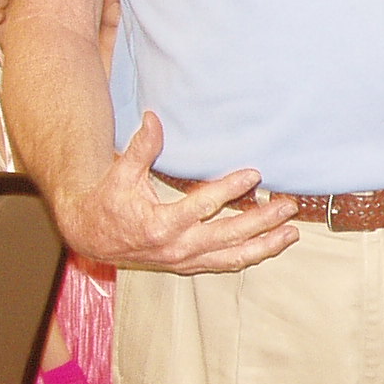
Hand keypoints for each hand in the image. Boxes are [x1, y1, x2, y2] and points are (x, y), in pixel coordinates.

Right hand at [60, 111, 300, 274]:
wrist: (92, 237)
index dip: (229, 189)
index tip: (254, 174)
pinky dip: (250, 256)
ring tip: (291, 232)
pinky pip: (226, 263)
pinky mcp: (189, 265)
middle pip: (228, 235)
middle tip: (288, 205)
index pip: (202, 206)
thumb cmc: (108, 202)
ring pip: (233, 257)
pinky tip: (271, 245)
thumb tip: (153, 119)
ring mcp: (185, 260)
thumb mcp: (120, 173)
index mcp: (161, 224)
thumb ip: (140, 148)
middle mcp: (178, 247)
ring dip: (265, 245)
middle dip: (262, 221)